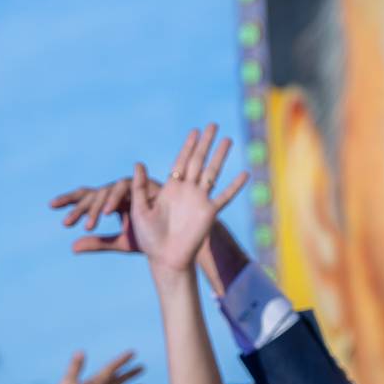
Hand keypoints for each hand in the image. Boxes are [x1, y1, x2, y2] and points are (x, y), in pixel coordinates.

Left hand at [49, 176, 161, 252]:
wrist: (177, 239)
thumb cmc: (152, 238)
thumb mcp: (121, 243)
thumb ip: (98, 243)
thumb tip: (71, 247)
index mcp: (112, 202)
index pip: (87, 196)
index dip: (70, 200)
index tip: (51, 206)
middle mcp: (119, 192)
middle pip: (93, 193)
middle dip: (79, 207)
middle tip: (66, 223)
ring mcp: (132, 187)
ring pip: (106, 190)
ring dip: (96, 207)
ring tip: (87, 225)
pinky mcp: (143, 185)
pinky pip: (124, 187)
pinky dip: (115, 199)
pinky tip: (107, 213)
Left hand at [130, 123, 247, 273]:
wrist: (165, 258)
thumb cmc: (149, 238)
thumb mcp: (139, 210)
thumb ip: (139, 187)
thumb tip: (138, 163)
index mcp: (170, 188)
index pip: (181, 161)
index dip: (187, 146)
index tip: (194, 131)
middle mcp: (187, 191)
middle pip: (198, 161)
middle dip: (205, 143)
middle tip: (212, 125)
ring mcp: (199, 200)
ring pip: (212, 172)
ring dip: (220, 156)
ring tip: (228, 140)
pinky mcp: (209, 213)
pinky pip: (225, 196)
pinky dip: (235, 186)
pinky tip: (245, 174)